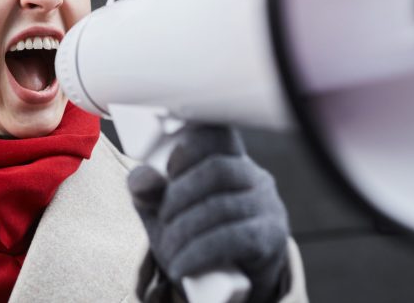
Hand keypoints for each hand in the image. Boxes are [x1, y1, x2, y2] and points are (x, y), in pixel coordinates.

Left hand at [128, 125, 289, 302]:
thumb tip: (143, 179)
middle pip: (217, 169)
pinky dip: (199, 254)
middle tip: (163, 217)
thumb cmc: (193, 231)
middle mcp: (252, 175)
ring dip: (185, 230)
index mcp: (227, 158)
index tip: (168, 169)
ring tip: (169, 249)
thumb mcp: (163, 207)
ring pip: (222, 207)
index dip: (190, 146)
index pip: (217, 133)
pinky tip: (182, 265)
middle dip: (179, 195)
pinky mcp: (270, 237)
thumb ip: (148, 189)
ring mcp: (266, 205)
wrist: (223, 279)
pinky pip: (234, 239)